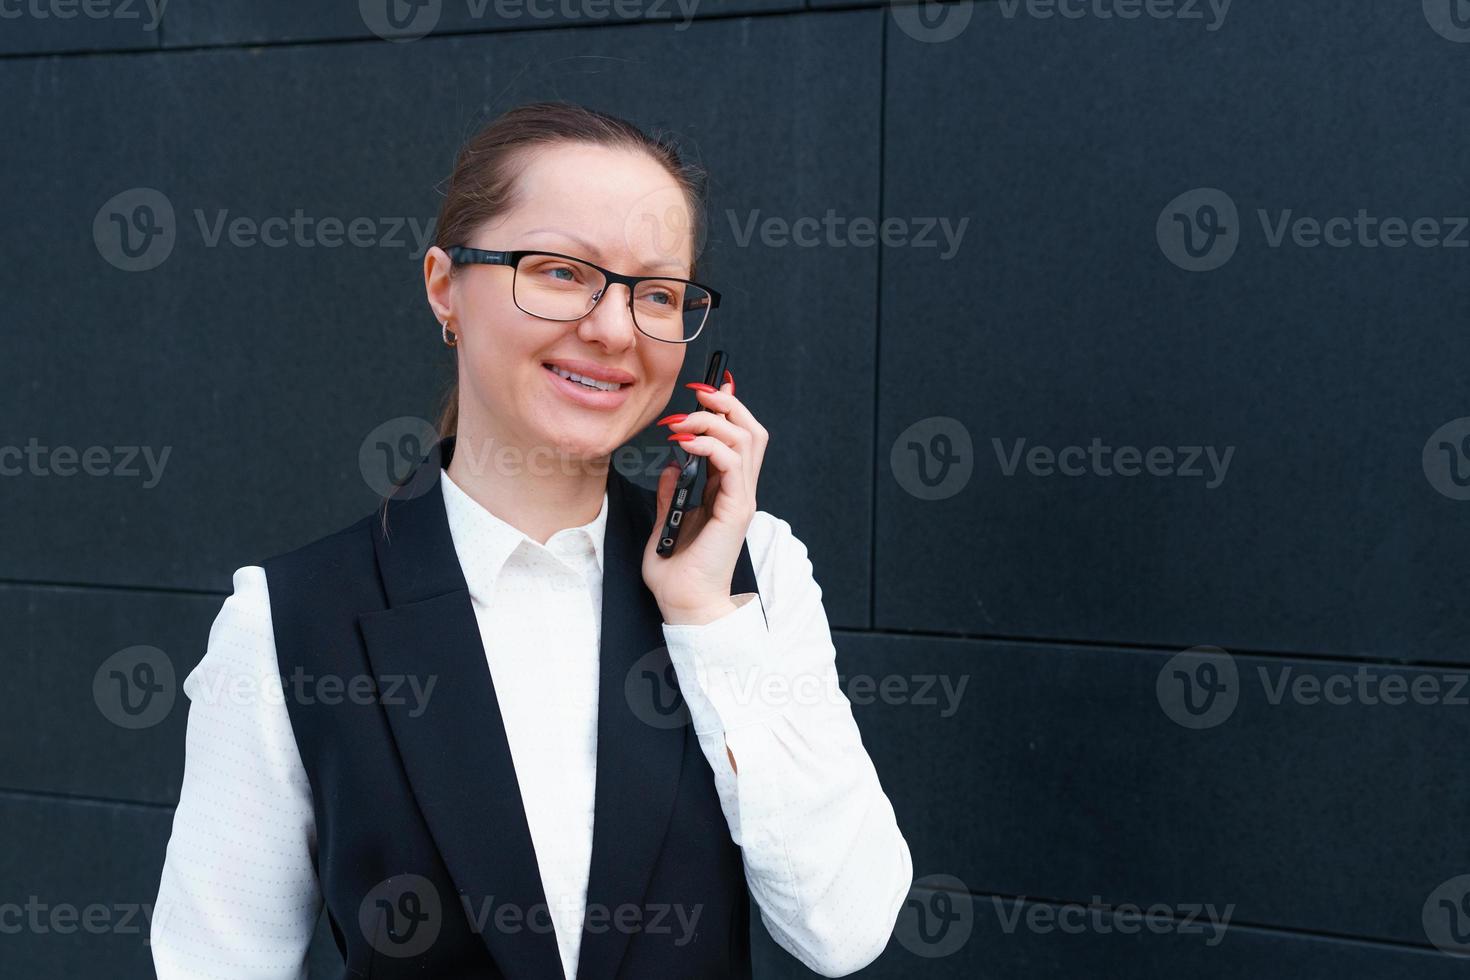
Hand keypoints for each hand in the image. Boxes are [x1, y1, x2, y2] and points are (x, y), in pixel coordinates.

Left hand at [643, 371, 768, 624]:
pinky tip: (686, 441)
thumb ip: (671, 493)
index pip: (738, 439)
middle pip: (750, 431)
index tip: (704, 390)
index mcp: (726, 493)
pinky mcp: (736, 511)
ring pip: (746, 439)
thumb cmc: (677, 574)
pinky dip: (711, 444)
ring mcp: (741, 500)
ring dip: (715, 419)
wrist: (685, 606)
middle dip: (727, 403)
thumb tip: (671, 465)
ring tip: (685, 419)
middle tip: (698, 391)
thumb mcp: (666, 523)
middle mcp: (739, 492)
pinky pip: (732, 465)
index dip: (726, 410)